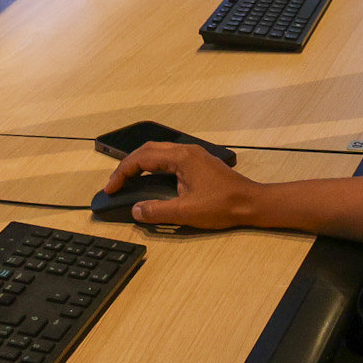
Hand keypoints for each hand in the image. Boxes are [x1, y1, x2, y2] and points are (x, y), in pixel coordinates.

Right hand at [104, 141, 260, 227]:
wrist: (251, 203)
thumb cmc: (223, 205)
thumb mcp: (186, 212)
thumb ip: (157, 211)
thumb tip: (136, 210)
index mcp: (181, 157)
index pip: (142, 159)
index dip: (122, 173)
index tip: (111, 188)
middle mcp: (187, 151)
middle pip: (148, 150)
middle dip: (128, 165)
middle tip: (115, 183)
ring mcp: (194, 155)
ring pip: (159, 152)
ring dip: (140, 164)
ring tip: (127, 180)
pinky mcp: (199, 163)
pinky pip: (169, 158)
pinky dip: (154, 166)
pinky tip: (150, 180)